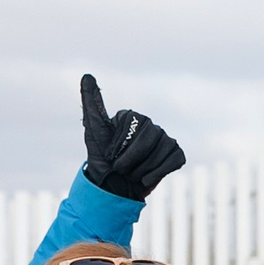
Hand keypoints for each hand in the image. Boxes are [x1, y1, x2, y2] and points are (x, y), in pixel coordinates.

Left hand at [79, 74, 185, 200]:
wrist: (113, 188)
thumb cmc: (101, 160)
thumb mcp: (93, 130)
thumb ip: (91, 103)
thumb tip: (87, 76)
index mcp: (132, 117)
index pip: (137, 125)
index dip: (123, 146)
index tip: (111, 156)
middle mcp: (150, 125)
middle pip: (152, 137)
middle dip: (134, 158)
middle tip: (121, 169)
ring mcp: (164, 139)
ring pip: (164, 149)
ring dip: (145, 168)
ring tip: (133, 174)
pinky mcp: (175, 154)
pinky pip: (176, 159)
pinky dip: (160, 171)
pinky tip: (146, 178)